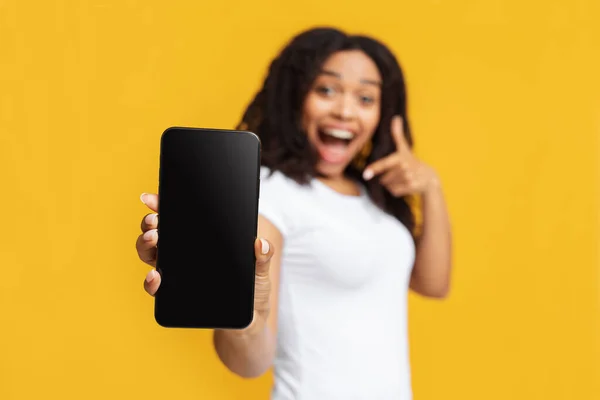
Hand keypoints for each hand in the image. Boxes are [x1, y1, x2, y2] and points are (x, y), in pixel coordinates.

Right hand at [136, 193, 274, 330]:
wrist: (249, 318)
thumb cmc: (254, 288)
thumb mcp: (261, 269)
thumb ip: (263, 256)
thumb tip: (260, 243)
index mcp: (202, 238)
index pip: (178, 217)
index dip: (162, 204)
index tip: (153, 198)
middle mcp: (183, 252)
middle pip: (157, 231)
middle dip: (150, 222)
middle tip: (155, 222)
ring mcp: (176, 272)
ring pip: (150, 253)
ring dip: (145, 244)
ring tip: (153, 239)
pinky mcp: (174, 295)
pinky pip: (155, 286)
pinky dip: (150, 281)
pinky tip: (155, 276)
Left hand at [362, 116, 438, 196]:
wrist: (429, 177)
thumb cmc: (412, 162)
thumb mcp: (404, 148)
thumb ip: (397, 135)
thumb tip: (396, 118)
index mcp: (400, 158)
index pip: (384, 164)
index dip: (374, 169)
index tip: (366, 174)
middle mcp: (404, 168)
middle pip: (383, 178)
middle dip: (385, 177)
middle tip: (395, 173)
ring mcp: (407, 179)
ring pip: (387, 185)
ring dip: (390, 184)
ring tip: (400, 178)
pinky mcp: (410, 188)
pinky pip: (393, 191)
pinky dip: (395, 190)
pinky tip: (403, 185)